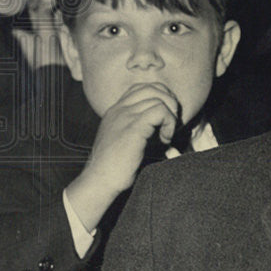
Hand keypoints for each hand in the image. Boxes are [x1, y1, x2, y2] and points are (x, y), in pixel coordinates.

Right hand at [66, 83, 179, 230]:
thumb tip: (168, 129)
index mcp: (116, 111)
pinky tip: (165, 140)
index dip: (160, 97)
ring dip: (171, 115)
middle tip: (171, 123)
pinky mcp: (132, 127)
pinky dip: (169, 123)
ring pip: (158, 99)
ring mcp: (124, 116)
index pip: (142, 88)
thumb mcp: (127, 141)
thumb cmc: (116, 167)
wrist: (99, 182)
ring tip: (167, 134)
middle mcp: (119, 110)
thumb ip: (142, 129)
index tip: (166, 117)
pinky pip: (160, 111)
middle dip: (170, 102)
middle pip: (153, 88)